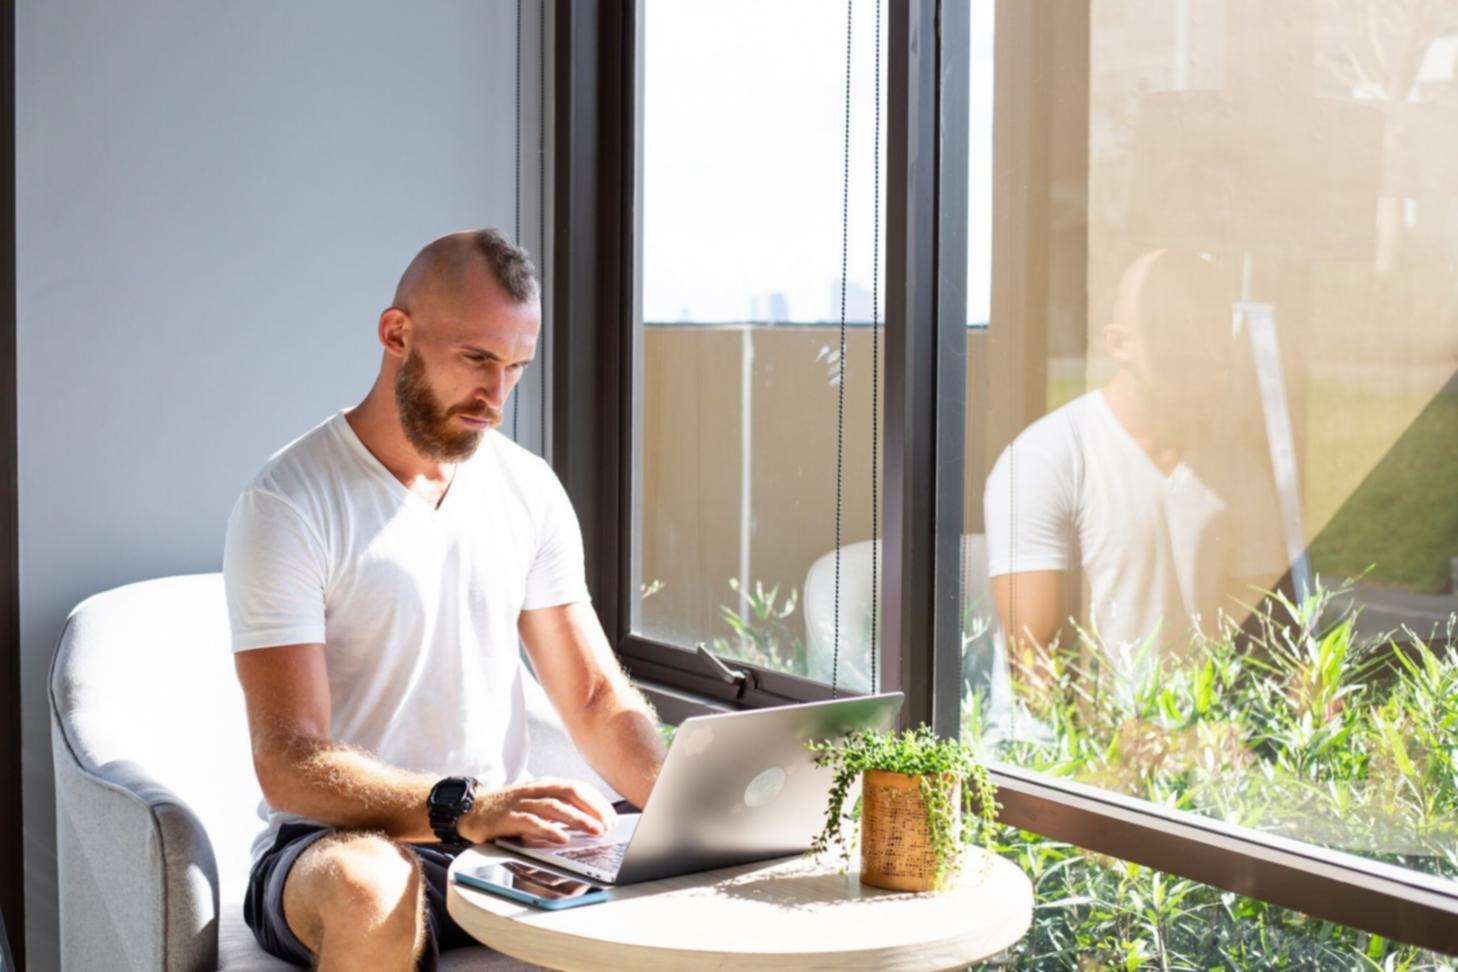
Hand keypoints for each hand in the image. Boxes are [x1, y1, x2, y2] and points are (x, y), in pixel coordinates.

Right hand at [458, 777, 617, 844]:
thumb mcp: (535, 803)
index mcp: (545, 785)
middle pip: (571, 793)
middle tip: (608, 825)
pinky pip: (531, 822)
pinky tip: (561, 838)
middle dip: (593, 808)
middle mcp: (535, 790)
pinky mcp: (507, 818)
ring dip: (578, 819)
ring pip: (555, 806)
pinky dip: (548, 830)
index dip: (597, 802)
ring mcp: (521, 802)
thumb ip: (557, 808)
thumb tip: (588, 821)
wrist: (469, 809)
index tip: (612, 817)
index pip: (578, 788)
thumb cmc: (507, 809)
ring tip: (594, 831)